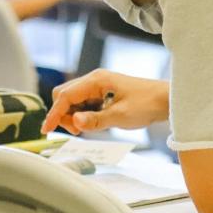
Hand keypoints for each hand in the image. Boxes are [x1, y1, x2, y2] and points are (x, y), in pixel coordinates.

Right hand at [42, 69, 170, 134]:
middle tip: (78, 131)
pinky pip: (83, 104)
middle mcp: (94, 80)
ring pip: (72, 101)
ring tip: (87, 128)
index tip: (46, 129)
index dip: (54, 113)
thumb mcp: (120, 116)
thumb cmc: (146, 104)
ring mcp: (97, 87)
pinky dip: (82, 115)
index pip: (65, 96)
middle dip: (63, 114)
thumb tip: (74, 122)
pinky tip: (94, 123)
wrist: (165, 100)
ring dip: (73, 116)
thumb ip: (96, 120)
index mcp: (96, 80)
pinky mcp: (102, 94)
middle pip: (64, 96)